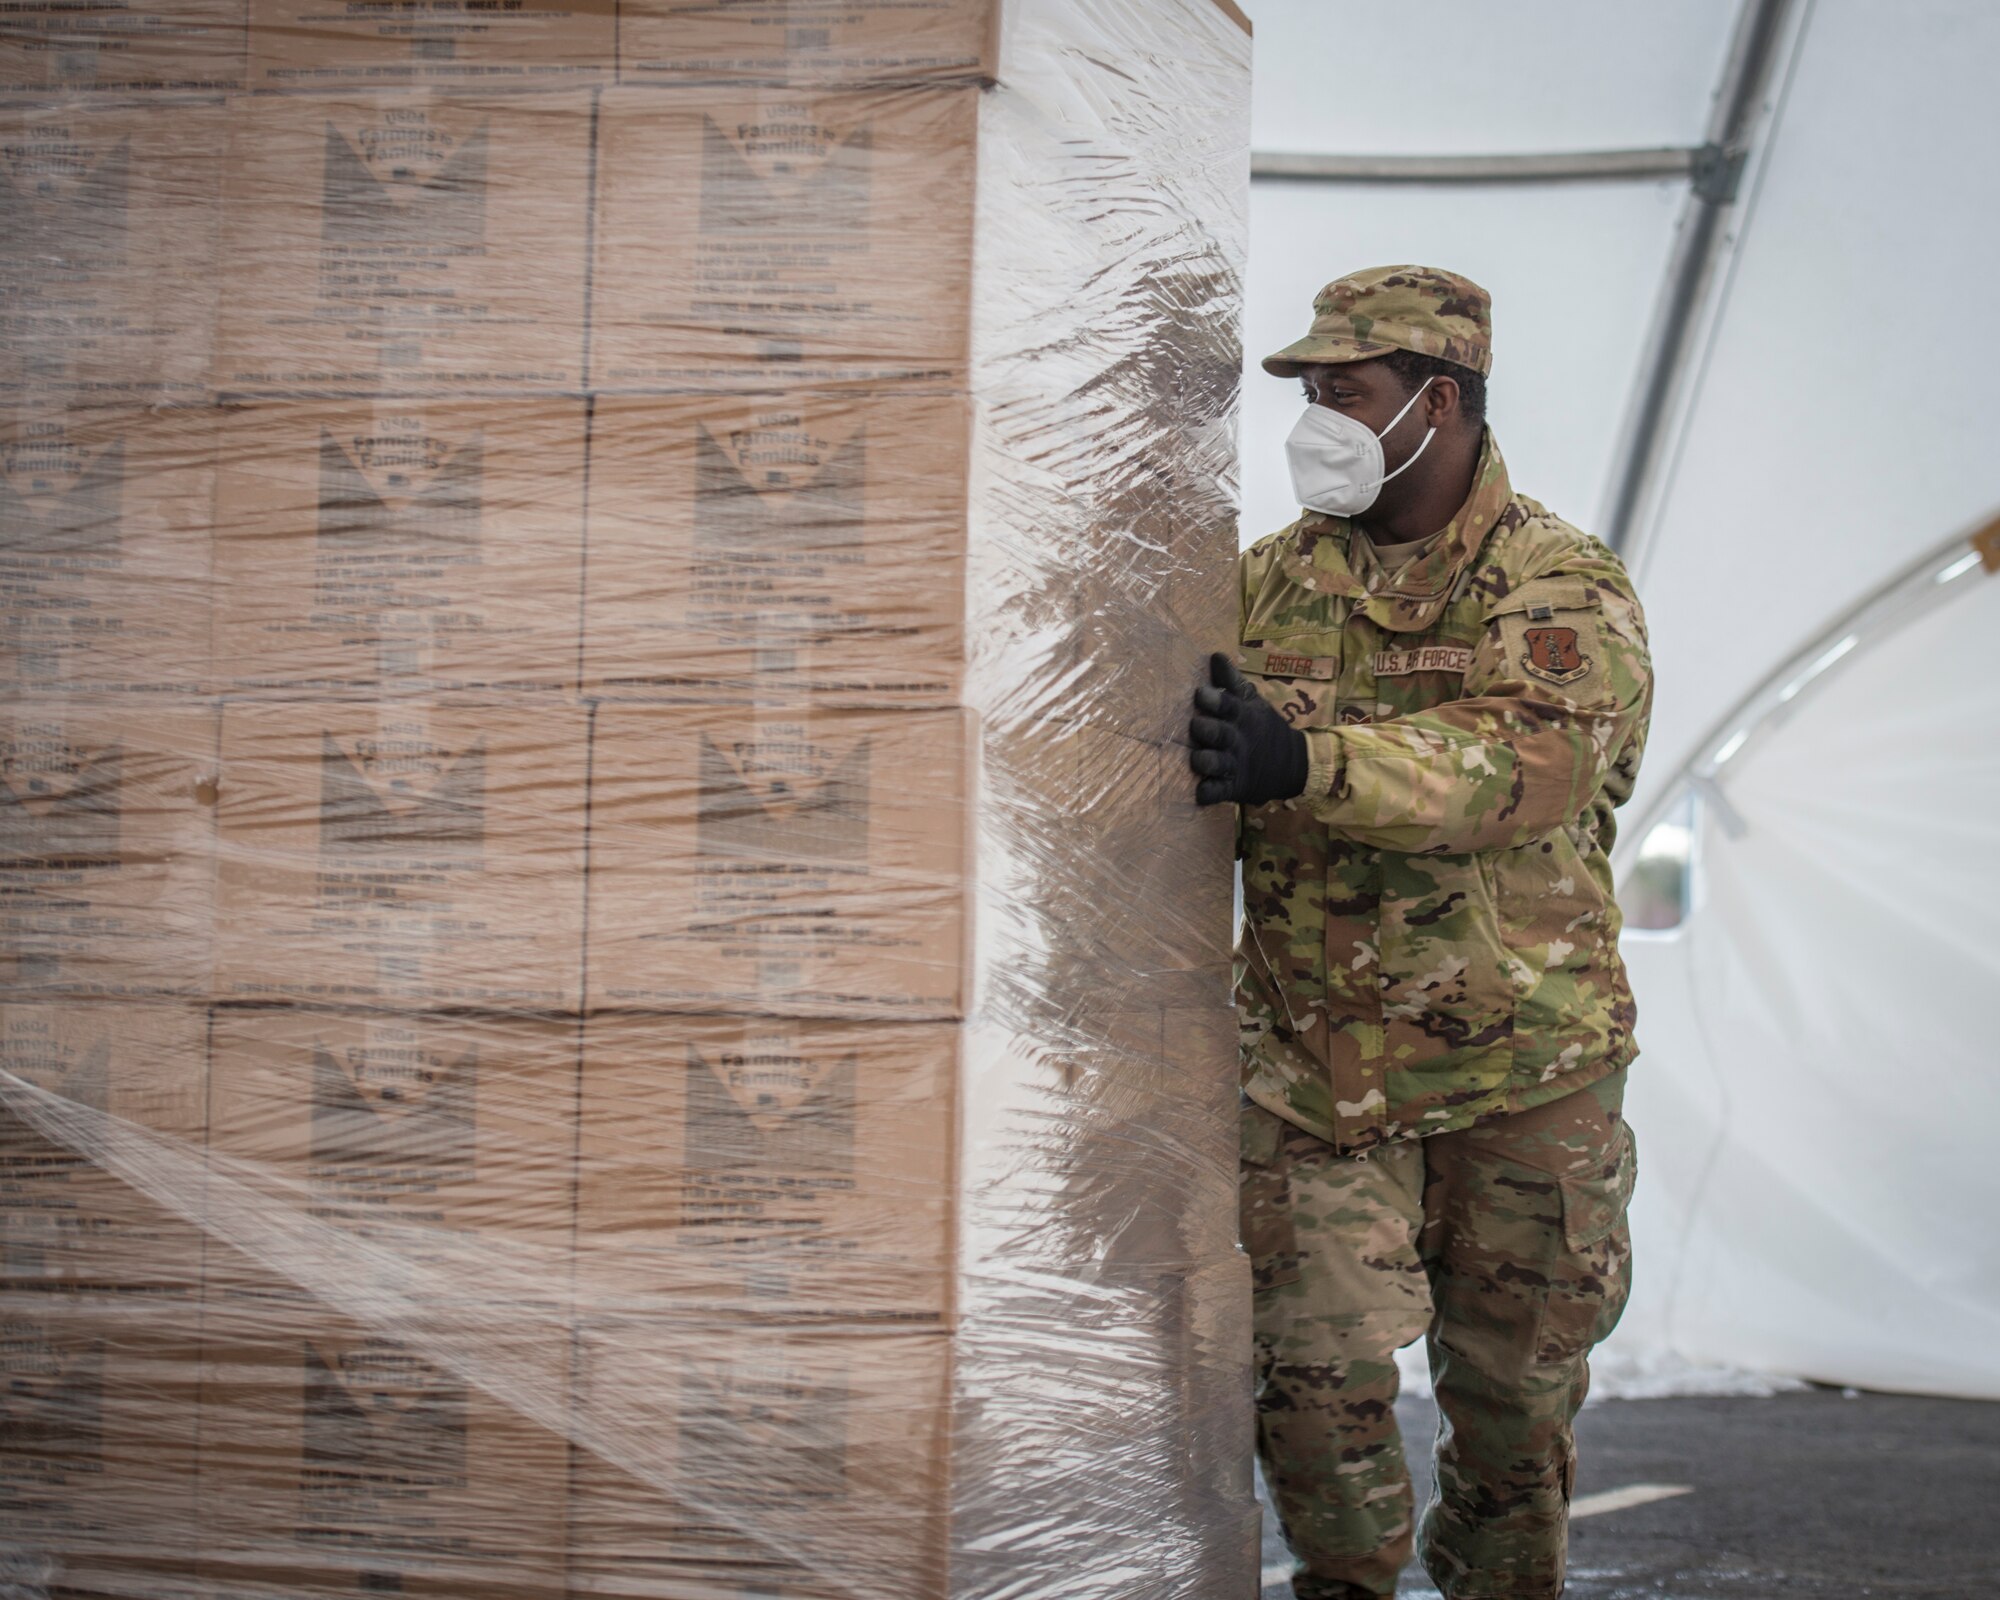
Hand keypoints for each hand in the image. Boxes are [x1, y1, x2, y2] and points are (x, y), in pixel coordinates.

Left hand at [1188, 652, 1308, 806]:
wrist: (1292, 764)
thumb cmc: (1262, 727)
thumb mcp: (1253, 703)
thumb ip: (1231, 682)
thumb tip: (1215, 655)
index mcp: (1242, 717)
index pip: (1228, 705)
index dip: (1213, 700)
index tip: (1200, 693)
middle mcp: (1238, 741)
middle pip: (1219, 734)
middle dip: (1206, 730)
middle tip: (1196, 725)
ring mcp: (1236, 766)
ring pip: (1216, 764)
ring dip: (1205, 761)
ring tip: (1197, 759)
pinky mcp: (1233, 788)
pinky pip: (1219, 792)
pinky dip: (1209, 793)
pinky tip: (1200, 793)